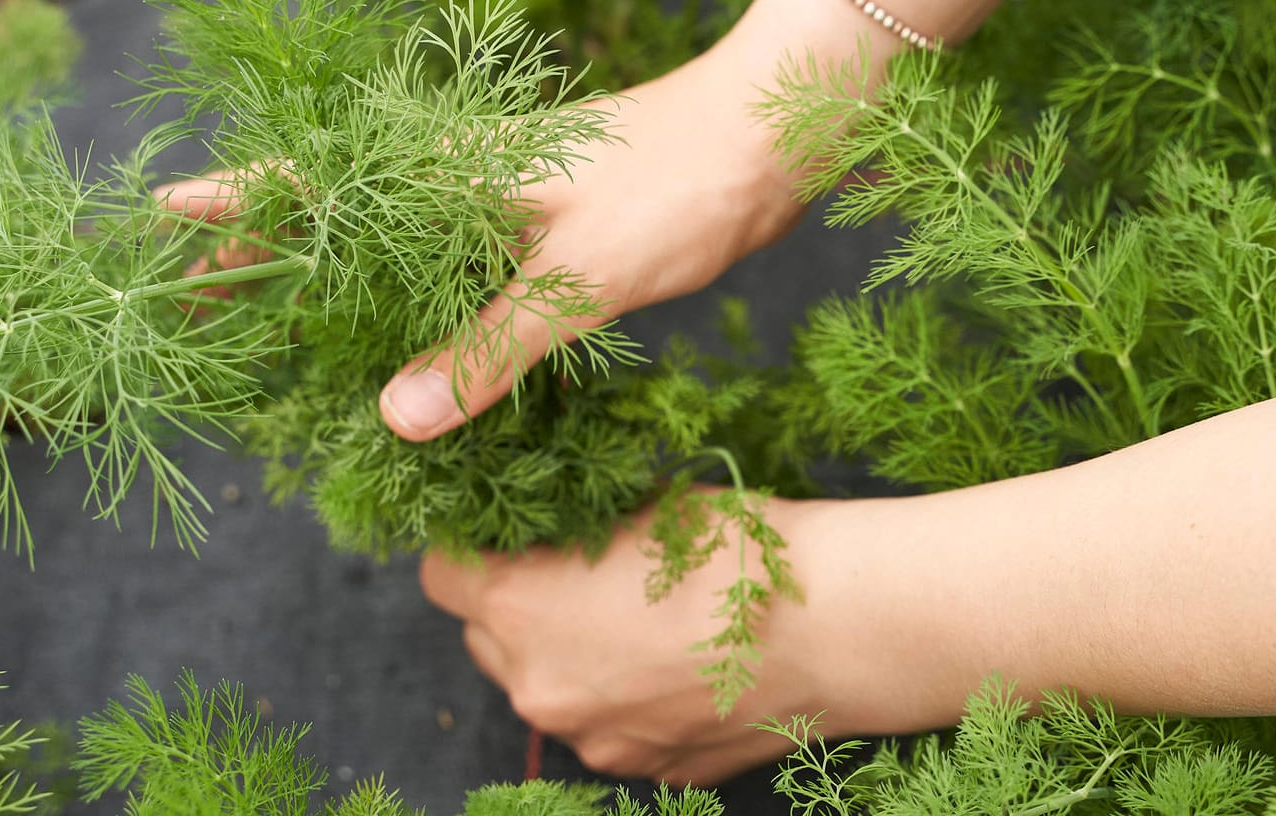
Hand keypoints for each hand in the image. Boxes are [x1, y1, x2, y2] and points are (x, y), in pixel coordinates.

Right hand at [154, 0, 864, 441]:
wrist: (779, 130)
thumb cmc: (683, 181)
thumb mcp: (586, 274)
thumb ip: (491, 346)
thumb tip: (391, 420)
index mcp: (451, 169)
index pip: (316, 182)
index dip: (236, 203)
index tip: (158, 219)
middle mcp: (465, 175)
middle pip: (341, 213)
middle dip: (270, 254)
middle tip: (201, 305)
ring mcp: (508, 196)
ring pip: (398, 239)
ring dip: (343, 278)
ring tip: (286, 330)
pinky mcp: (553, 220)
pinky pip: (462, 260)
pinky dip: (426, 296)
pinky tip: (420, 340)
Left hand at [419, 493, 833, 785]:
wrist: (834, 626)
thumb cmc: (738, 549)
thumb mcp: (639, 504)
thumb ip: (571, 528)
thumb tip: (546, 524)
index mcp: (520, 607)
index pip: (441, 577)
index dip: (472, 549)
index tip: (511, 535)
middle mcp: (536, 686)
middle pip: (488, 640)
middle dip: (521, 608)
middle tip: (584, 573)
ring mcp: (589, 740)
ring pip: (548, 689)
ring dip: (574, 656)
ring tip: (646, 622)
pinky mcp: (640, 770)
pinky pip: (605, 727)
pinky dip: (625, 699)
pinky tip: (681, 665)